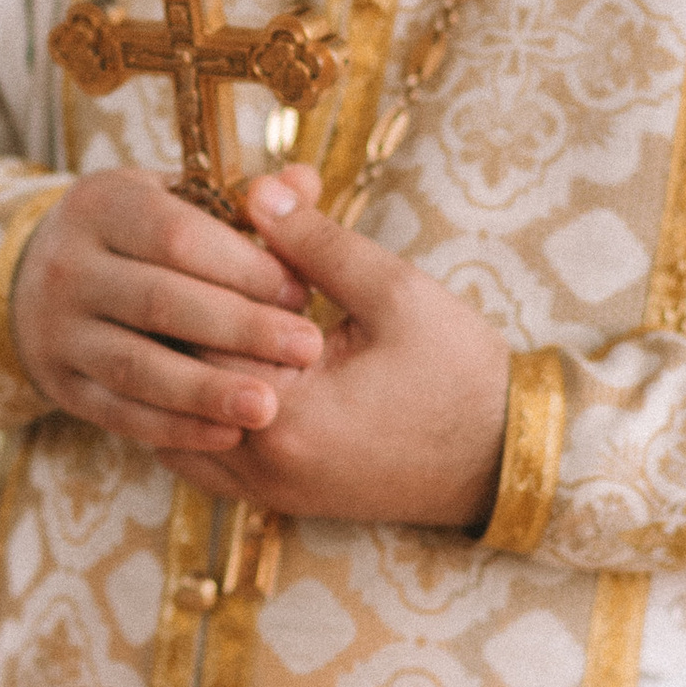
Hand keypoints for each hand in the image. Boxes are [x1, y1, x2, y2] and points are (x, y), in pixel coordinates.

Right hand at [9, 166, 324, 454]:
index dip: (244, 266)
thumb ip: (241, 200)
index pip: (176, 235)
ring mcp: (57, 329)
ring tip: (268, 407)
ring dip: (205, 391)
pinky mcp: (60, 384)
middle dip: (240, 328)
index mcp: (102, 205)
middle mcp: (68, 265)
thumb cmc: (136, 236)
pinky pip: (119, 413)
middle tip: (307, 349)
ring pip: (135, 365)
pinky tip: (226, 435)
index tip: (301, 291)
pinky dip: (174, 428)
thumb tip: (304, 183)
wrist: (38, 281)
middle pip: (160, 301)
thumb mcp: (173, 200)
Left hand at [155, 173, 510, 529]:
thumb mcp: (394, 291)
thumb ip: (316, 241)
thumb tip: (255, 188)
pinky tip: (211, 364)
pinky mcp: (277, 498)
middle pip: (178, 375)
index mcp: (288, 411)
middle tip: (196, 256)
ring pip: (177, 421)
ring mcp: (265, 489)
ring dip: (182, 366)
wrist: (508, 457)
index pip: (200, 326)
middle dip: (187, 309)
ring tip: (194, 308)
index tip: (215, 220)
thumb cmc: (460, 371)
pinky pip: (201, 456)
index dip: (202, 264)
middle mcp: (262, 462)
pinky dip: (196, 410)